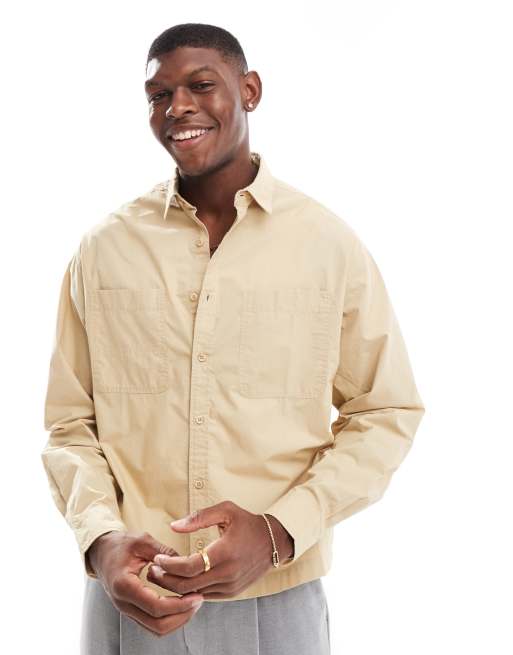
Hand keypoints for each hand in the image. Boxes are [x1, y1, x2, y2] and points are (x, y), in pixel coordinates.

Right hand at [86, 530, 204, 636]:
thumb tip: (185, 561)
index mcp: (125, 585)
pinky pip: (152, 624)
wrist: (101, 553)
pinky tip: (182, 605)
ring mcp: (127, 610)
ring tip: (194, 603)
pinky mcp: (132, 611)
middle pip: (158, 625)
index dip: (179, 605)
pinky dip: (169, 619)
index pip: (156, 606)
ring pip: (156, 629)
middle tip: (199, 600)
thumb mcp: (142, 540)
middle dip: (182, 616)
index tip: (196, 596)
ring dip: (178, 620)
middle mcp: (124, 603)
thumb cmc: (119, 545)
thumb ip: (163, 551)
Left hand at [146, 501, 293, 599]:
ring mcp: (230, 586)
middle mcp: (228, 573)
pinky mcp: (231, 593)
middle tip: (153, 570)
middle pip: (187, 585)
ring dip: (175, 586)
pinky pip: (204, 595)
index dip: (169, 564)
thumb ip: (199, 517)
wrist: (273, 542)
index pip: (189, 566)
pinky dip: (190, 590)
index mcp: (225, 552)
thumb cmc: (248, 523)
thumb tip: (174, 525)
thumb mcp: (226, 511)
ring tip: (162, 574)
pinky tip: (180, 580)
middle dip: (166, 579)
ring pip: (194, 593)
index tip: (158, 558)